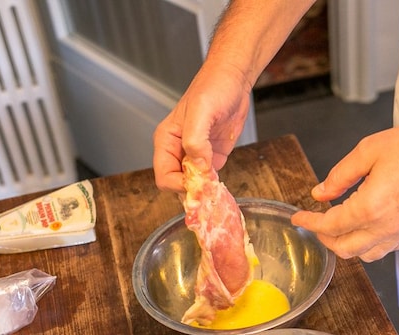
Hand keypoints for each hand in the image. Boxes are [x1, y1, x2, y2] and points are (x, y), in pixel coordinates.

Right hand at [153, 62, 252, 191]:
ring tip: (216, 191)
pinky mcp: (212, 157)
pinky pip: (208, 179)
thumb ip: (195, 140)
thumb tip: (198, 167)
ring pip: (193, 185)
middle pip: (177, 185)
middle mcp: (178, 151)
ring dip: (204, 192)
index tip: (199, 183)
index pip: (164, 176)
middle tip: (210, 190)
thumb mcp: (201, 111)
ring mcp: (195, 155)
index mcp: (166, 141)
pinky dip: (214, 187)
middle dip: (192, 191)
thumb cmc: (213, 87)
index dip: (180, 185)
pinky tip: (221, 186)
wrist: (234, 78)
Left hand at [291, 122, 398, 261]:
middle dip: (325, 238)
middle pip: (344, 248)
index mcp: (370, 207)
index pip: (329, 226)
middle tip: (317, 223)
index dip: (309, 223)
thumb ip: (339, 176)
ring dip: (346, 245)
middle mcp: (385, 227)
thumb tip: (320, 193)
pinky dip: (368, 244)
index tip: (298, 218)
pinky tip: (365, 227)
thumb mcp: (368, 151)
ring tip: (339, 228)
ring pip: (364, 255)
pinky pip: (384, 249)